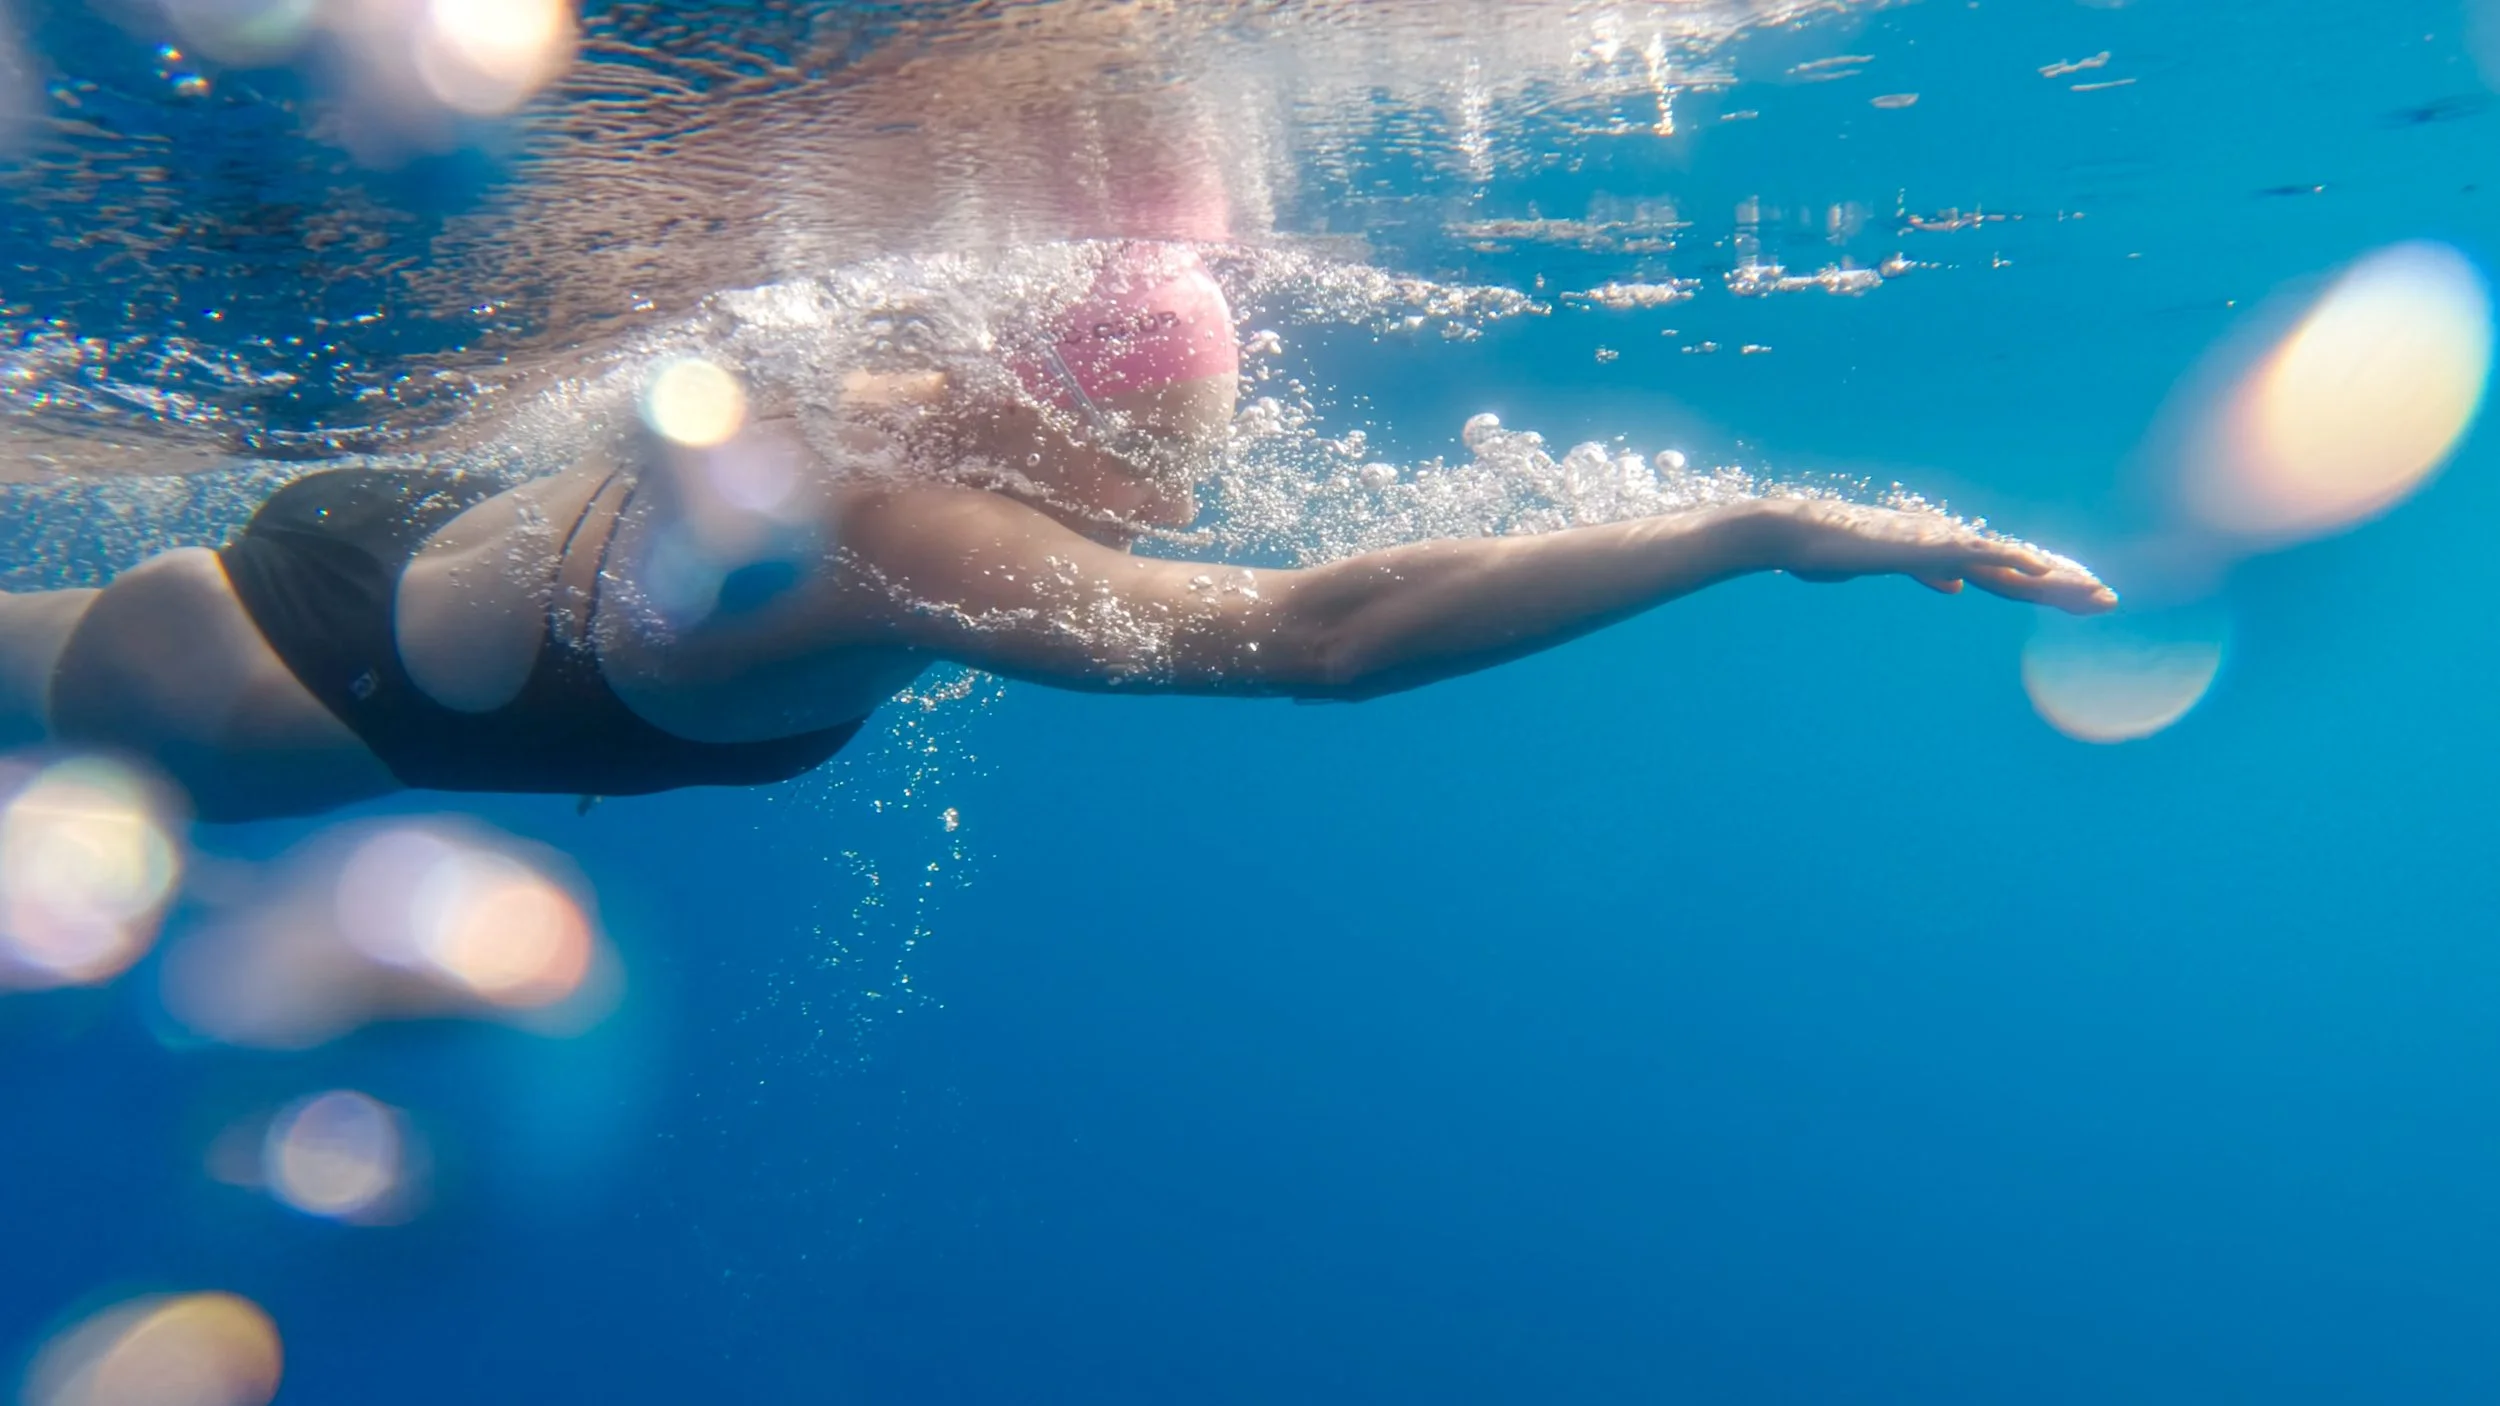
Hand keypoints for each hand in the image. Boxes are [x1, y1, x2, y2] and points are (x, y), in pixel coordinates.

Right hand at [1759, 498, 2116, 614]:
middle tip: (2108, 600)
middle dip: (2065, 584)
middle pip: (2019, 567)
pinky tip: (2039, 568)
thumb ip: (1926, 573)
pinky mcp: (1924, 545)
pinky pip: (1976, 553)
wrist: (1796, 532)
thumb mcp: (1888, 568)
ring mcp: (1940, 541)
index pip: (2007, 572)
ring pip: (2009, 561)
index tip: (2080, 598)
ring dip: (2052, 577)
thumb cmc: (1831, 549)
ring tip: (2091, 590)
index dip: (2046, 585)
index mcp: (1946, 552)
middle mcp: (1952, 542)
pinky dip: (2010, 560)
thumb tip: (1956, 588)